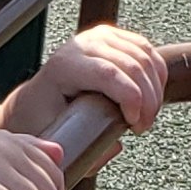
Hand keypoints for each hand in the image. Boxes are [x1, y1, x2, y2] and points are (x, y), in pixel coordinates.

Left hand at [26, 24, 168, 131]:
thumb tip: (116, 145)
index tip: (134, 124)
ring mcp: (98, 37)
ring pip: (145, 57)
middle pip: (132, 65)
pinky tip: (152, 96)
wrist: (33, 101)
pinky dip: (157, 74)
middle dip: (148, 100)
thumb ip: (84, 152)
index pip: (108, 74)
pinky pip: (147, 51)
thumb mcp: (56, 140)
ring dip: (155, 89)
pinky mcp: (112, 37)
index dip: (132, 98)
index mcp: (64, 66)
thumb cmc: (42, 121)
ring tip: (147, 115)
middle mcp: (82, 45)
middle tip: (143, 126)